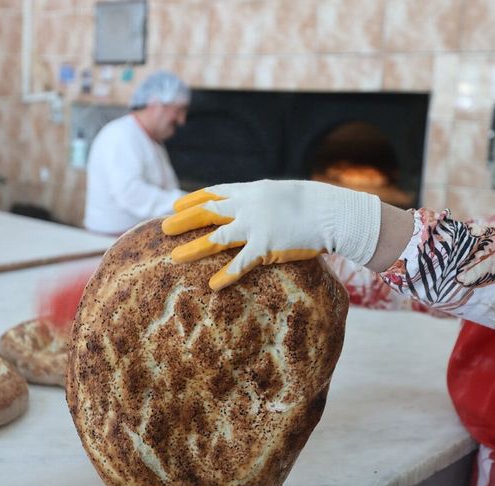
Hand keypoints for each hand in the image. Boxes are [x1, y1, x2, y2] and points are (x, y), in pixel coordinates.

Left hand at [161, 179, 381, 289]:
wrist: (331, 212)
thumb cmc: (311, 204)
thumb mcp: (281, 193)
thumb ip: (262, 200)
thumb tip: (250, 204)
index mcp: (251, 191)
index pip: (215, 192)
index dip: (193, 199)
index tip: (176, 204)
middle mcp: (248, 206)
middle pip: (207, 212)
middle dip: (183, 220)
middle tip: (163, 228)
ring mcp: (255, 227)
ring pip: (216, 238)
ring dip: (193, 248)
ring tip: (174, 257)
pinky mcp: (266, 247)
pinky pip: (241, 263)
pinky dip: (226, 275)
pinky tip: (212, 286)